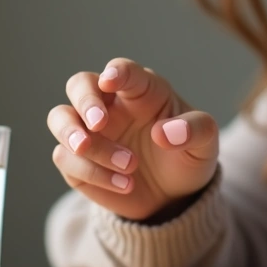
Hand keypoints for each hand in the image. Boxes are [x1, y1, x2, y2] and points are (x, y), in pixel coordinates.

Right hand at [47, 58, 218, 220]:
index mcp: (141, 90)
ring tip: (122, 163)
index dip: (115, 72)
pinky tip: (127, 185)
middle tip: (99, 124)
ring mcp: (90, 132)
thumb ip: (194, 131)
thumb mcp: (206, 143)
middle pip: (79, 84)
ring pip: (61, 119)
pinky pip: (66, 158)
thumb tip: (164, 133)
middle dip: (84, 101)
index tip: (110, 81)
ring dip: (81, 140)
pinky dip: (93, 172)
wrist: (175, 196)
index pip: (123, 70)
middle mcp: (109, 105)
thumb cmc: (188, 156)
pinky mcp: (77, 161)